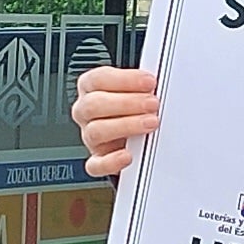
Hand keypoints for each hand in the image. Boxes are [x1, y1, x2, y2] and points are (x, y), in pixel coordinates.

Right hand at [73, 63, 160, 177]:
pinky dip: (112, 161)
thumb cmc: (136, 108)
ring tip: (151, 123)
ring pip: (96, 131)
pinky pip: (96, 165)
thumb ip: (142, 84)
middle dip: (127, 103)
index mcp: (91, 88)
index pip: (97, 79)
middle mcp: (86, 112)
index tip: (149, 82)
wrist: (137, 138)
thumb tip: (157, 82)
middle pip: (93, 105)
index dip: (124, 79)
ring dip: (126, 126)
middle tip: (152, 103)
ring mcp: (91, 137)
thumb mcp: (137, 89)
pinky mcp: (98, 160)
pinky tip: (128, 155)